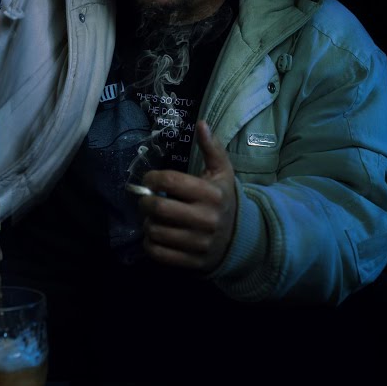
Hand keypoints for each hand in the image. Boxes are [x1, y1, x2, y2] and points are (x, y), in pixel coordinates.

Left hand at [139, 120, 237, 271]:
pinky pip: (158, 253)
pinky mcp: (192, 262)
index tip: (149, 180)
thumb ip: (212, 148)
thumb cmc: (224, 200)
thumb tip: (201, 123)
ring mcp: (199, 243)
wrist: (241, 239)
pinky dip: (150, 244)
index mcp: (212, 194)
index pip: (171, 181)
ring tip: (153, 219)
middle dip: (144, 202)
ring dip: (147, 223)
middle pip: (158, 208)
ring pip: (155, 231)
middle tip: (145, 200)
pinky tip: (155, 236)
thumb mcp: (222, 172)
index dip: (152, 178)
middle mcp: (206, 219)